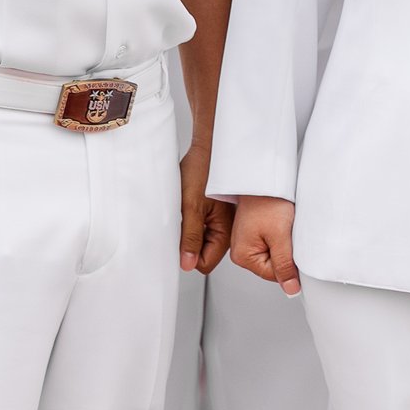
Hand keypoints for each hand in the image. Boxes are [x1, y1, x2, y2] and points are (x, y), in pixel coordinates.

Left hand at [180, 141, 233, 273]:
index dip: (190, 254)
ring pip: (202, 240)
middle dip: (190, 242)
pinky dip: (193, 220)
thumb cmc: (202, 169)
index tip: (180, 239)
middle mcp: (228, 228)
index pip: (205, 263)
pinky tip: (191, 204)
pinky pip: (203, 227)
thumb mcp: (191, 206)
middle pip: (205, 253)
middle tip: (183, 220)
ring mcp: (223, 220)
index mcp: (227, 229)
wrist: (208, 146)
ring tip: (187, 209)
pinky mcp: (217, 211)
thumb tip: (187, 263)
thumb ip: (191, 238)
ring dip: (191, 230)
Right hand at [232, 196, 300, 294]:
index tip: (294, 247)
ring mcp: (248, 240)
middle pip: (273, 265)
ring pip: (275, 253)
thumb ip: (285, 265)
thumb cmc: (267, 199)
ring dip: (284, 242)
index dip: (289, 265)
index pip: (273, 275)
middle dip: (286, 252)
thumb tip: (290, 288)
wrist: (266, 177)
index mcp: (242, 256)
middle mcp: (241, 250)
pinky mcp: (256, 232)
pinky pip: (273, 242)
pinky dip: (281, 235)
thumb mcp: (280, 237)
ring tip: (282, 225)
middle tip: (286, 232)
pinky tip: (281, 222)